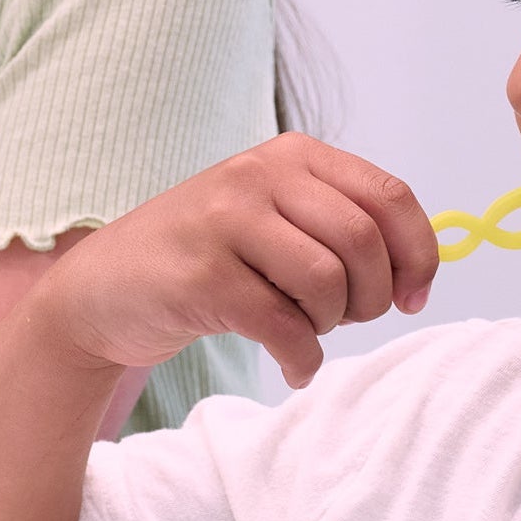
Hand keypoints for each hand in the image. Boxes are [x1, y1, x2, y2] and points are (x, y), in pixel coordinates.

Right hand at [30, 134, 441, 386]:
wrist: (101, 290)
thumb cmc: (205, 259)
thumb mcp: (273, 218)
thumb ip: (339, 226)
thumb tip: (418, 271)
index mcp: (291, 155)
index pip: (390, 196)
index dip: (418, 254)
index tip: (414, 297)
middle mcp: (259, 175)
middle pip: (364, 244)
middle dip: (371, 300)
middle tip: (343, 321)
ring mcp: (225, 222)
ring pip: (328, 284)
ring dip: (330, 327)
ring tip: (304, 334)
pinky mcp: (202, 276)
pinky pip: (285, 327)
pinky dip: (301, 359)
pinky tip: (292, 365)